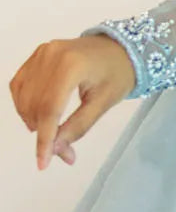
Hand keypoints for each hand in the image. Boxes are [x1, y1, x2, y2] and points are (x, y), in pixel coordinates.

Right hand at [9, 34, 135, 170]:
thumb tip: (57, 150)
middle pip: (36, 105)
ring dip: (32, 122)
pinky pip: (20, 85)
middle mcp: (51, 56)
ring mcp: (41, 53)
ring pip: (24, 97)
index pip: (50, 109)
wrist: (120, 48)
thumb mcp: (104, 103)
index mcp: (71, 66)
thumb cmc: (118, 74)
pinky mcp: (37, 55)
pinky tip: (37, 116)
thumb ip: (79, 126)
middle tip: (62, 152)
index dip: (44, 139)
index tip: (42, 163)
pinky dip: (24, 105)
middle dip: (44, 134)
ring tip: (53, 133)